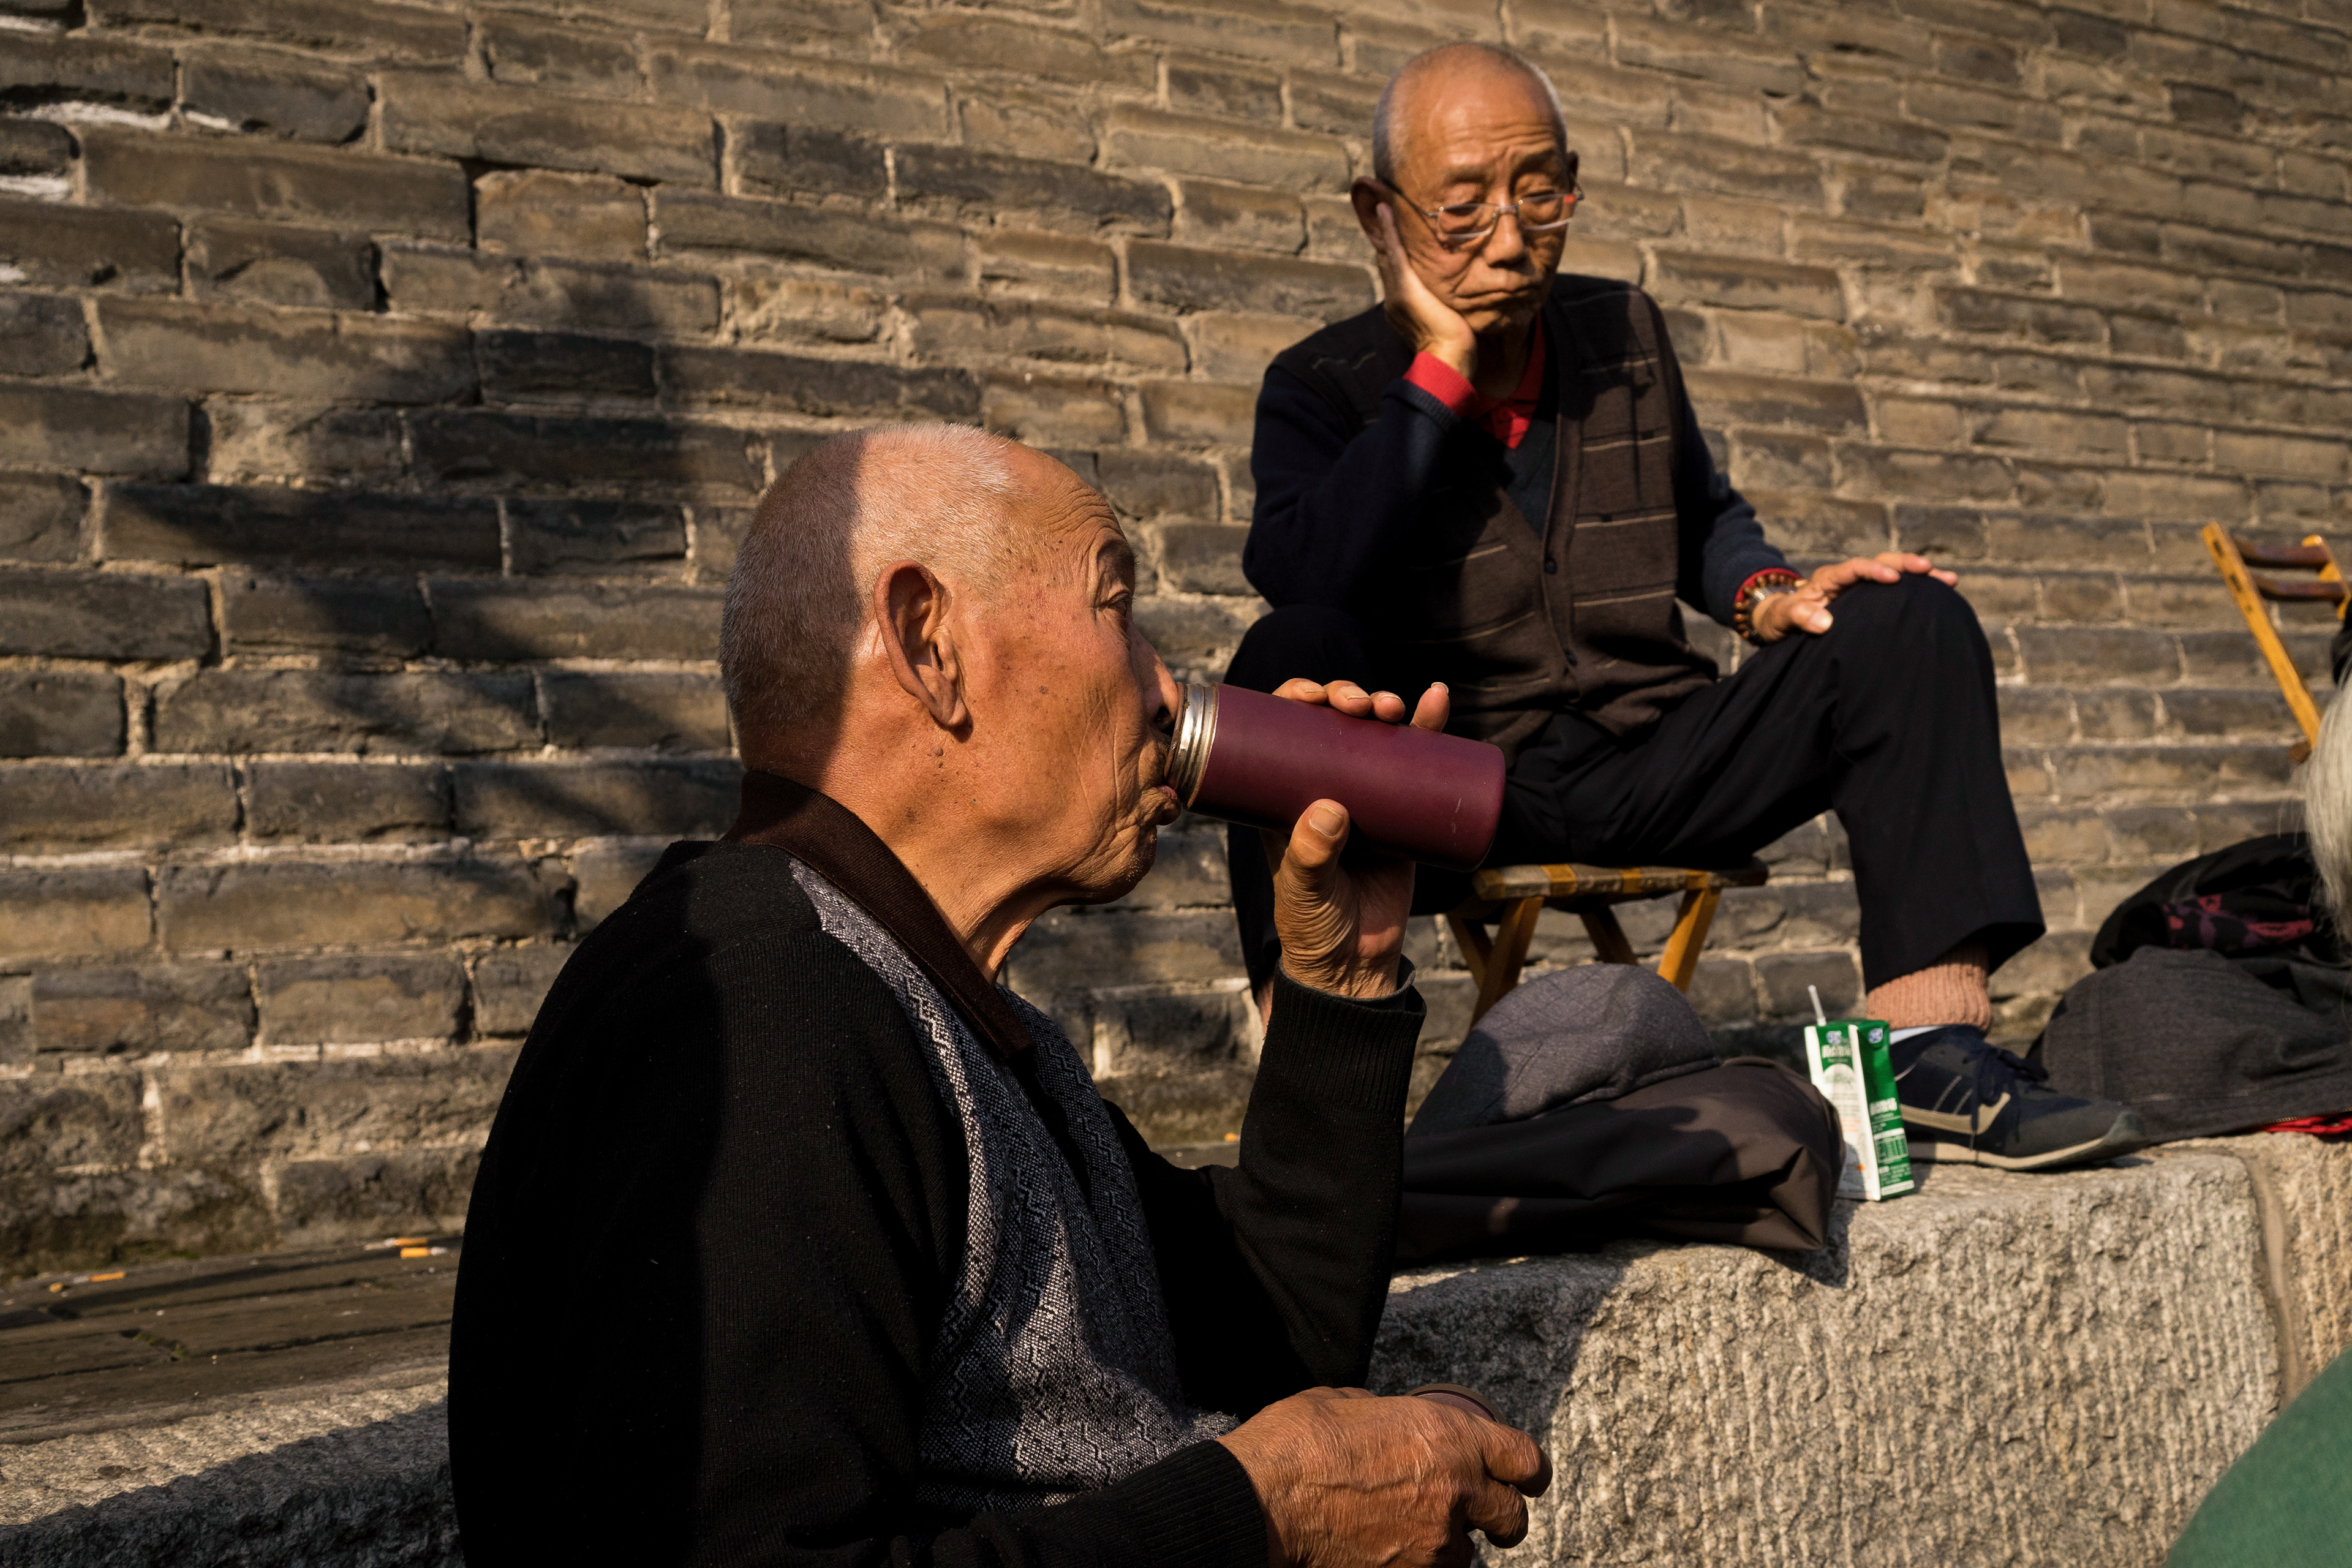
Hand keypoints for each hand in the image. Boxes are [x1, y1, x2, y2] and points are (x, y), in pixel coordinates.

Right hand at [1219, 1386, 1551, 1567]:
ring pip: (1466, 1554)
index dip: (1530, 1470)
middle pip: (1512, 1517)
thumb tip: (1392, 1425)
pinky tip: (1387, 1549)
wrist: (1264, 1500)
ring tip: (1409, 1531)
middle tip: (1485, 1516)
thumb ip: (1391, 1417)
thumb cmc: (1299, 1443)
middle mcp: (1455, 1490)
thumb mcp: (1351, 1404)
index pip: (1525, 1459)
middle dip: (1501, 1517)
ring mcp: (1434, 1543)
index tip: (1528, 1478)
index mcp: (1449, 1436)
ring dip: (1447, 1544)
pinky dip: (1417, 1563)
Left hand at [1260, 679, 1449, 1004]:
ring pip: (1374, 735)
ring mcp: (1364, 797)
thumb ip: (1310, 856)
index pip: (1284, 731)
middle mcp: (1322, 786)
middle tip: (1360, 705)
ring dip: (1386, 706)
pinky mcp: (1403, 814)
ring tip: (1396, 705)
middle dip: (1346, 699)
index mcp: (1283, 795)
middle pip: (1332, 723)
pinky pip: (1418, 762)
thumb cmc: (1314, 928)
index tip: (1310, 695)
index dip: (1295, 700)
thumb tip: (1330, 809)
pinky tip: (1437, 699)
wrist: (1356, 966)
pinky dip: (1429, 729)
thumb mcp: (1303, 891)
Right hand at [1368, 201, 1476, 382]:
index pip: (1396, 269)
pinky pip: (1395, 253)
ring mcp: (1397, 292)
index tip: (1392, 227)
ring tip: (1380, 201)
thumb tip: (1465, 293)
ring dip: (1382, 226)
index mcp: (1403, 304)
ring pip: (1387, 252)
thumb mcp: (1452, 316)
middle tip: (1378, 205)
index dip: (1393, 247)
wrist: (1449, 361)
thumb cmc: (1457, 346)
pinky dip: (1390, 231)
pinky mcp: (1404, 289)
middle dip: (1382, 233)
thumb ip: (1450, 302)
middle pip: (1386, 257)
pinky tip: (1387, 210)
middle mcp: (1395, 297)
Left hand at [1749, 551, 1960, 642]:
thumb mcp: (1781, 619)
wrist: (1781, 621)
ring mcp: (1862, 588)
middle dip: (1907, 565)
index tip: (1893, 579)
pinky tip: (1941, 596)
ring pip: (1895, 574)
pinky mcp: (1870, 600)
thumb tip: (1825, 622)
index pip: (1854, 568)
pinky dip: (1917, 591)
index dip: (1874, 570)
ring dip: (1921, 577)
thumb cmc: (1779, 619)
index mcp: (1828, 578)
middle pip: (1882, 563)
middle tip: (1933, 571)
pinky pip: (1896, 591)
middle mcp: (1849, 578)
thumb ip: (1799, 617)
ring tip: (1950, 581)